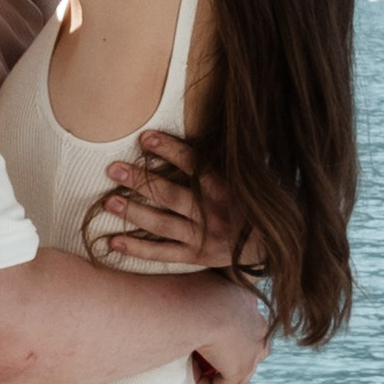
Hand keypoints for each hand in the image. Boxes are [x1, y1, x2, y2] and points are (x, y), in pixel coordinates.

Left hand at [93, 129, 245, 271]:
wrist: (275, 247)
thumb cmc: (256, 204)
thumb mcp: (252, 180)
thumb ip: (227, 161)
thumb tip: (212, 127)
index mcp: (228, 190)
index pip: (195, 165)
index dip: (169, 150)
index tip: (145, 137)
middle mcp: (213, 214)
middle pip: (171, 195)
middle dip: (140, 181)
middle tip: (113, 169)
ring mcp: (203, 237)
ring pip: (162, 224)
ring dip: (133, 212)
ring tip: (109, 201)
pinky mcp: (196, 256)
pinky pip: (162, 253)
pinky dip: (137, 249)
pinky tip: (113, 242)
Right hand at [189, 277, 270, 383]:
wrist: (203, 305)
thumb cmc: (196, 287)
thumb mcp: (204, 278)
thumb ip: (205, 285)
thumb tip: (194, 273)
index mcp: (251, 303)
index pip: (248, 323)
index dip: (229, 333)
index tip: (207, 333)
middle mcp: (259, 328)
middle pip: (252, 351)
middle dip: (231, 357)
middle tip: (206, 355)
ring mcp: (252, 352)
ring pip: (239, 374)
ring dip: (217, 374)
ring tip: (196, 368)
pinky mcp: (239, 370)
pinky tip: (191, 375)